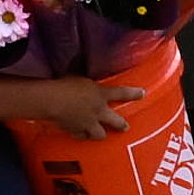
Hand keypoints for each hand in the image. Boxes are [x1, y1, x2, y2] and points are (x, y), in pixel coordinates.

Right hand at [17, 67, 142, 134]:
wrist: (51, 100)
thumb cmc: (63, 84)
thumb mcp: (76, 74)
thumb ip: (82, 71)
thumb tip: (81, 58)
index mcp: (101, 94)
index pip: (122, 93)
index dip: (134, 94)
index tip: (142, 94)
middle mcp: (98, 111)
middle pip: (117, 122)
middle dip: (122, 125)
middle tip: (125, 127)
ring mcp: (87, 123)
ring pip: (100, 134)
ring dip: (100, 134)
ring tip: (101, 134)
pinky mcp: (75, 131)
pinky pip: (81, 137)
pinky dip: (81, 136)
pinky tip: (81, 135)